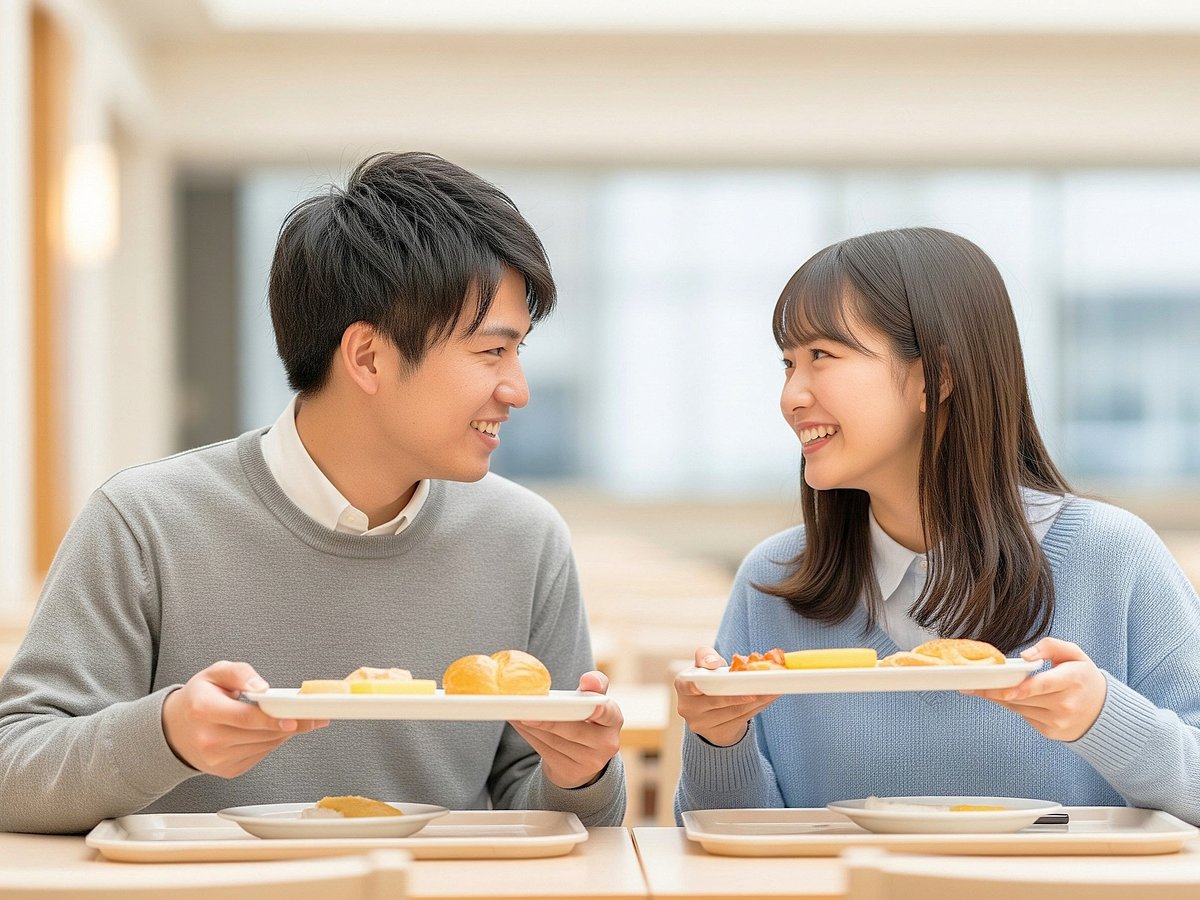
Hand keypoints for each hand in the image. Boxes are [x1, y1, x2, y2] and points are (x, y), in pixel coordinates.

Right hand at [162, 660, 329, 777]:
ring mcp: (217, 759)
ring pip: (265, 745)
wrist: (175, 729)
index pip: (245, 718)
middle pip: (260, 733)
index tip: (296, 718)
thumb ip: (240, 673)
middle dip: (291, 723)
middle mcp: (208, 738)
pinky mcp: (227, 770)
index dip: (273, 719)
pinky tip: (270, 729)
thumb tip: (262, 687)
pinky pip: (261, 754)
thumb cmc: (199, 698)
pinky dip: (271, 741)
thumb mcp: (215, 673)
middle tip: (312, 714)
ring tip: (291, 717)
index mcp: (203, 710)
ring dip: (283, 732)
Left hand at [510, 670, 621, 788]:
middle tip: (525, 708)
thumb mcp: (595, 701)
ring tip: (514, 711)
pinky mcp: (569, 772)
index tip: (590, 706)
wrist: (585, 758)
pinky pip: (544, 751)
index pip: (608, 713)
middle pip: (573, 730)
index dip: (599, 710)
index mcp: (614, 720)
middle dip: (548, 719)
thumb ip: (594, 684)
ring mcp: (588, 762)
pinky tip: (518, 723)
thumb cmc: (588, 720)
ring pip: (554, 741)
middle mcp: (606, 744)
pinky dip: (528, 735)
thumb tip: (589, 680)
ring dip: (531, 725)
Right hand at [675, 647, 780, 746]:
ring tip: (773, 689)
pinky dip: (758, 707)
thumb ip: (706, 657)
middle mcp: (688, 708)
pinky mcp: (718, 734)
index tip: (700, 687)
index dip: (692, 686)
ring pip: (734, 711)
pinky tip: (769, 698)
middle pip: (718, 700)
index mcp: (683, 687)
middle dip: (740, 692)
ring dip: (757, 700)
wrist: (710, 711)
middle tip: (761, 684)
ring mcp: (703, 725)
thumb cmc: (708, 681)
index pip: (685, 685)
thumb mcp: (704, 666)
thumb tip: (712, 664)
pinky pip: (743, 719)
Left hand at [963, 638, 1107, 741]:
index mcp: (1073, 680)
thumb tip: (1025, 657)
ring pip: (1019, 708)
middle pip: (1023, 698)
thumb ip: (1050, 646)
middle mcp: (1066, 703)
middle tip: (970, 684)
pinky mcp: (1050, 732)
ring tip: (977, 687)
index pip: (1043, 685)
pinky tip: (1000, 696)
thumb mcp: (1074, 653)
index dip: (1021, 688)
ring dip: (998, 697)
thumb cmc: (1083, 677)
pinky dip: (1011, 705)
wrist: (1102, 711)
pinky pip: (1023, 716)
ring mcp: (1058, 721)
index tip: (1002, 688)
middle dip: (994, 690)